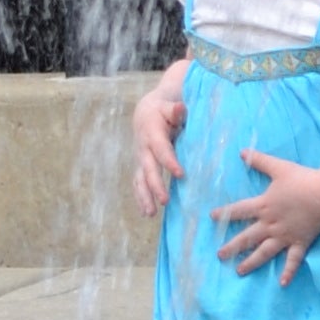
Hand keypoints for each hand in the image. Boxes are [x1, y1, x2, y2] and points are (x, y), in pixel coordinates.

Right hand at [131, 81, 186, 212]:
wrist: (144, 113)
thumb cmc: (162, 111)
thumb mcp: (169, 107)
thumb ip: (175, 110)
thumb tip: (180, 107)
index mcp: (152, 133)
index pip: (161, 150)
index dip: (170, 162)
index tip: (180, 175)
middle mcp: (143, 149)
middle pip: (148, 169)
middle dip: (155, 185)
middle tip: (165, 200)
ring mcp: (140, 159)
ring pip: (140, 180)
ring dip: (144, 197)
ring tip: (151, 213)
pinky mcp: (140, 167)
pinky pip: (138, 184)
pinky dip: (140, 198)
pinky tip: (146, 213)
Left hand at [215, 149, 319, 281]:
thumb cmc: (302, 180)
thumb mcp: (278, 167)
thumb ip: (259, 160)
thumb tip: (242, 152)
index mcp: (263, 206)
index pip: (239, 210)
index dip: (224, 213)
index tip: (212, 218)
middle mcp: (270, 224)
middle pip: (247, 237)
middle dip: (232, 246)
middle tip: (220, 255)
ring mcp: (284, 235)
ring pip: (264, 252)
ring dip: (251, 262)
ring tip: (239, 271)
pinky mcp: (299, 242)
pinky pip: (293, 260)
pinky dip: (288, 271)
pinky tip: (283, 283)